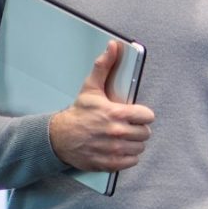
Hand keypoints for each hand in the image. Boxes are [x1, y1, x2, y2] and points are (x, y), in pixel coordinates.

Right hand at [47, 41, 153, 173]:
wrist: (59, 138)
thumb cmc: (78, 113)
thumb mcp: (91, 88)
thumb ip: (104, 66)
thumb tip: (114, 46)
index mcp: (116, 114)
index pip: (148, 116)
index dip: (142, 115)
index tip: (134, 114)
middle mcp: (117, 133)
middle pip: (146, 133)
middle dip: (138, 129)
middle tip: (127, 126)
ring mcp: (114, 150)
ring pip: (140, 148)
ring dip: (134, 143)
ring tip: (122, 137)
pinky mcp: (110, 163)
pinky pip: (132, 161)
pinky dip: (128, 157)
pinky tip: (118, 149)